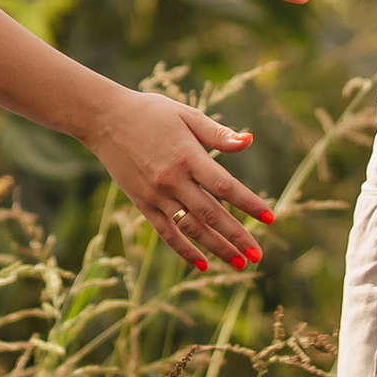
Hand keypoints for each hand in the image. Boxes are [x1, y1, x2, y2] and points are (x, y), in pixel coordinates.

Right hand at [88, 87, 276, 270]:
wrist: (105, 119)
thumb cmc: (151, 112)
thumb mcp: (187, 115)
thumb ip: (218, 133)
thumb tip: (249, 141)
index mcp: (187, 155)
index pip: (225, 186)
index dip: (249, 203)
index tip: (271, 218)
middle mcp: (172, 179)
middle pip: (211, 214)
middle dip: (237, 236)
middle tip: (258, 256)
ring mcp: (156, 195)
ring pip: (191, 228)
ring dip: (216, 247)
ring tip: (239, 264)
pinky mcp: (143, 203)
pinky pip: (167, 232)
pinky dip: (184, 250)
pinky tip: (202, 263)